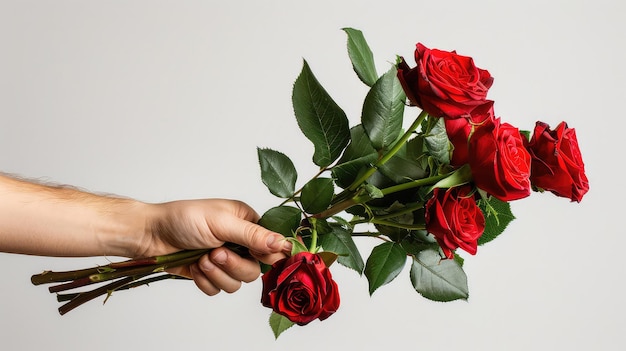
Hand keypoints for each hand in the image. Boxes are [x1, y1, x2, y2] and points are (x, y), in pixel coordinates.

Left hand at [141, 199, 290, 295]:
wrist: (150, 235)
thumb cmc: (183, 218)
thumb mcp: (221, 222)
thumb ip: (252, 235)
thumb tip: (282, 243)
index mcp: (246, 222)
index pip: (271, 244)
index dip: (267, 255)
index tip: (257, 256)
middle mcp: (238, 242)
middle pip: (254, 270)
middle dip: (233, 265)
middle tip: (215, 253)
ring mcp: (223, 259)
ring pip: (237, 283)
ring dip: (217, 274)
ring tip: (201, 259)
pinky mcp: (209, 274)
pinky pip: (218, 290)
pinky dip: (205, 281)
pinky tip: (194, 266)